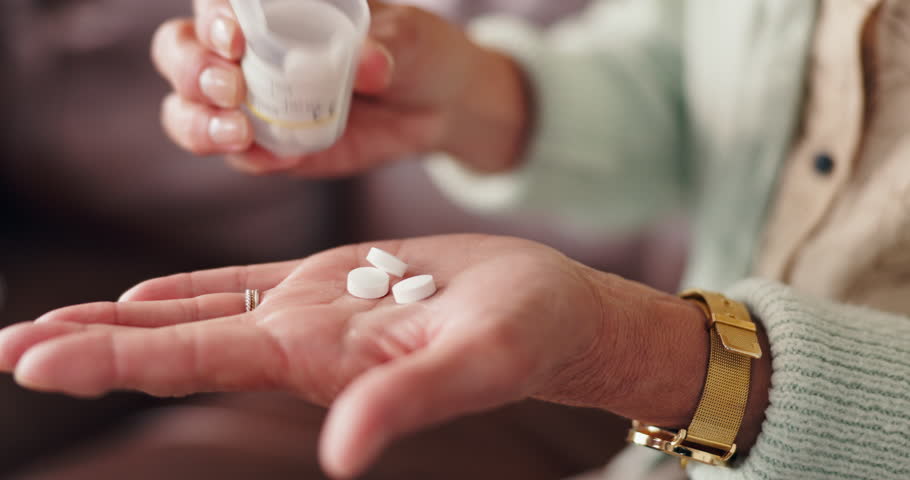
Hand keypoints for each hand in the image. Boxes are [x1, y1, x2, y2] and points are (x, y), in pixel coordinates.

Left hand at [0, 235, 766, 477]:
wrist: (551, 307)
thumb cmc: (529, 333)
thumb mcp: (477, 363)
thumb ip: (406, 403)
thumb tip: (341, 458)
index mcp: (321, 358)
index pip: (199, 356)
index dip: (117, 358)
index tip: (33, 360)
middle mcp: (302, 342)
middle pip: (178, 341)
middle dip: (92, 347)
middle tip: (7, 350)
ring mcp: (312, 312)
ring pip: (199, 313)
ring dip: (125, 319)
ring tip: (52, 324)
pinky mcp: (332, 283)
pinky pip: (244, 283)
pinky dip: (189, 288)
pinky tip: (145, 293)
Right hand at [152, 0, 530, 176]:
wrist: (439, 103)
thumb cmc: (414, 48)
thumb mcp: (407, 36)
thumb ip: (383, 44)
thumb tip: (368, 65)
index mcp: (269, 7)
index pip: (215, 6)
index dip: (211, 19)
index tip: (233, 40)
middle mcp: (247, 51)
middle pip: (179, 52)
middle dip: (192, 72)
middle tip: (230, 90)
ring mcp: (255, 102)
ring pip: (189, 110)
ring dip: (200, 124)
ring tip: (238, 134)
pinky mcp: (274, 148)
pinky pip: (243, 156)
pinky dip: (251, 159)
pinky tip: (280, 158)